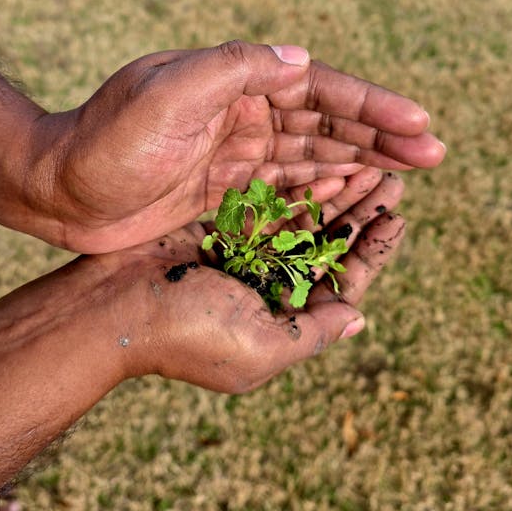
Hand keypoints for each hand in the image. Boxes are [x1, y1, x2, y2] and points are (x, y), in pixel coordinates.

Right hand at [0, 169, 404, 510]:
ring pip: (302, 218)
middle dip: (360, 212)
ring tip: (370, 165)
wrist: (113, 307)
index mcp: (283, 317)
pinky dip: (296, 185)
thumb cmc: (187, 332)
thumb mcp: (262, 347)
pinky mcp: (219, 227)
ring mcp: (244, 254)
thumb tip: (360, 318)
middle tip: (393, 178)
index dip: (373, 249)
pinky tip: (324, 163)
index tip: (398, 218)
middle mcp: (268, 285)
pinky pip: (268, 202)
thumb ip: (313, 332)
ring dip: (336, 193)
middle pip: (327, 243)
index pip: (342, 280)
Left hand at [32, 41, 440, 251]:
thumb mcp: (168, 92)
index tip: (418, 124)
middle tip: (434, 155)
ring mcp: (234, 153)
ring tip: (407, 177)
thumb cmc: (107, 139)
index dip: (371, 106)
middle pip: (325, 123)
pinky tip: (351, 199)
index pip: (318, 90)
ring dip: (358, 165)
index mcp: (234, 82)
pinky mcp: (222, 190)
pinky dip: (318, 193)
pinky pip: (283, 190)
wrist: (57, 189)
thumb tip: (303, 61)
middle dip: (378, 137)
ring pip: (311, 157)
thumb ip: (236, 69)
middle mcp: (240, 113)